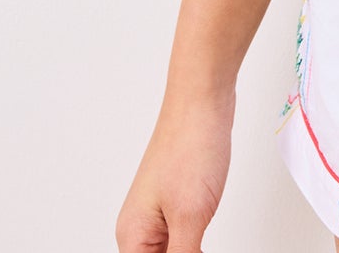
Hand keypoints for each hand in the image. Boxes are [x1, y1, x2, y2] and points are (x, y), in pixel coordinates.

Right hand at [116, 85, 234, 252]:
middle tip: (201, 242)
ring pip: (171, 252)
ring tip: (203, 237)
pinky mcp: (177, 201)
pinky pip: (183, 238)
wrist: (203, 101)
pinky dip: (195, 245)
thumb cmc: (190, 146)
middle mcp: (141, 228)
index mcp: (133, 236)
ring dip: (190, 252)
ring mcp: (159, 213)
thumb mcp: (190, 217)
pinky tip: (205, 241)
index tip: (193, 251)